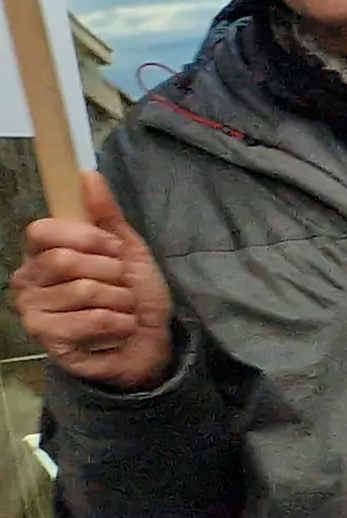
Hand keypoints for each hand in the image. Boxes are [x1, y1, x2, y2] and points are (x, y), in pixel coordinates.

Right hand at [12, 174, 172, 390]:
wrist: (147, 344)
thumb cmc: (133, 296)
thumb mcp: (126, 250)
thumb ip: (106, 214)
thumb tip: (88, 174)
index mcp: (41, 255)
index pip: (42, 231)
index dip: (85, 237)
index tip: (112, 248)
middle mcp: (28, 281)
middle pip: (65, 260)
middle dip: (110, 271)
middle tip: (122, 283)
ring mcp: (33, 313)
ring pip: (82, 290)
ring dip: (119, 299)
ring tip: (122, 307)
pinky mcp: (49, 341)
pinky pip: (91, 319)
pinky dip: (120, 322)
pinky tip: (121, 327)